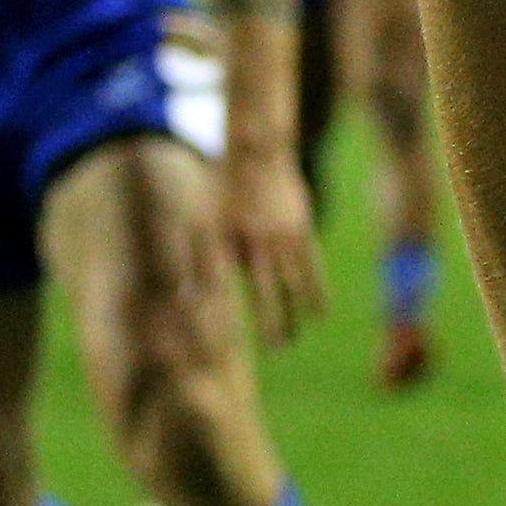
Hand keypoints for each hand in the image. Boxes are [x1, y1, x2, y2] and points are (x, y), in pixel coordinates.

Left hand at [214, 145, 331, 344]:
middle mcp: (254, 243)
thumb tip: (187, 302)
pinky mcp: (301, 231)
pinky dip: (316, 293)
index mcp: (224, 241)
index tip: (223, 347)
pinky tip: (319, 313)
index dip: (223, 318)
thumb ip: (194, 264)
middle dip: (270, 325)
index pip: (222, 290)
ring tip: (292, 339)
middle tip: (274, 350)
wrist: (257, 154)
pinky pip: (313, 268)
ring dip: (294, 315)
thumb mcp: (199, 223)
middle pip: (265, 294)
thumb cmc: (222, 192)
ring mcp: (281, 237)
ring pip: (292, 285)